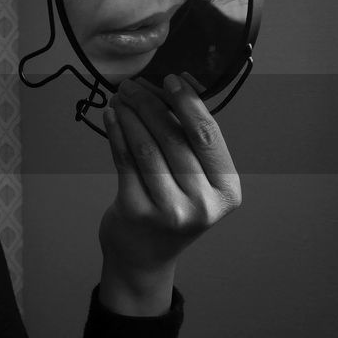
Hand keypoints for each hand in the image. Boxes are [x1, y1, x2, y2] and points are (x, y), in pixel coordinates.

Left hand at [98, 74, 241, 311]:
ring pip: (147, 147)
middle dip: (151, 104)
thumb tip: (172, 87)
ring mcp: (169, 211)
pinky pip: (124, 160)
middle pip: (174, 138)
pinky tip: (111, 115)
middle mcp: (202, 204)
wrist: (145, 258)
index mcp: (226, 191)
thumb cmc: (172, 209)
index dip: (189, 103)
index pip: (208, 136)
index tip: (171, 78)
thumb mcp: (196, 182)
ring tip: (120, 96)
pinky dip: (116, 132)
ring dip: (130, 114)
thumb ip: (191, 143)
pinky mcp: (136, 212)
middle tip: (134, 84)